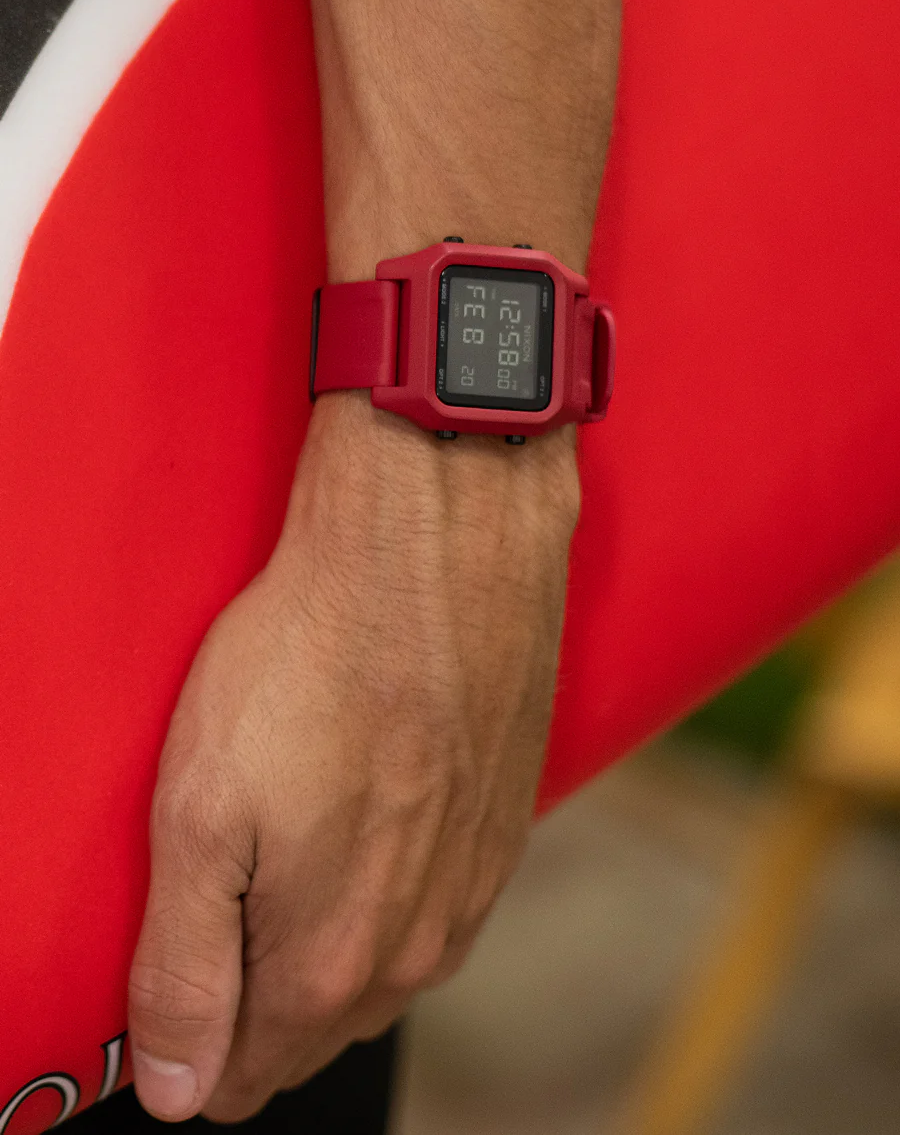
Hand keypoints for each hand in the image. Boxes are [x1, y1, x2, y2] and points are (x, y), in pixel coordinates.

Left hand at [127, 390, 579, 1122]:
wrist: (439, 550)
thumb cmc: (312, 660)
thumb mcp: (200, 815)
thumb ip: (183, 971)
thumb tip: (177, 1091)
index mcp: (332, 962)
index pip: (243, 1073)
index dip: (192, 1036)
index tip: (177, 957)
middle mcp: (416, 946)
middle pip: (312, 1023)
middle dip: (257, 983)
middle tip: (225, 875)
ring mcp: (471, 886)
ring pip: (378, 963)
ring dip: (329, 927)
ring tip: (295, 832)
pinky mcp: (504, 824)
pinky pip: (434, 898)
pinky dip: (391, 877)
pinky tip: (368, 807)